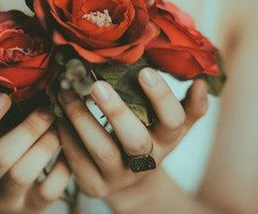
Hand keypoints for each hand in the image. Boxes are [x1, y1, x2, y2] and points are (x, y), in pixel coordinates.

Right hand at [0, 93, 70, 212]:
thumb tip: (28, 80)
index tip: (4, 95)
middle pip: (0, 156)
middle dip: (28, 129)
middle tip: (47, 109)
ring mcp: (4, 198)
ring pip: (24, 174)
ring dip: (46, 145)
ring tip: (60, 126)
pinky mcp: (30, 209)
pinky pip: (48, 190)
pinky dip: (62, 168)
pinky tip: (69, 148)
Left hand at [57, 67, 207, 200]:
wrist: (132, 183)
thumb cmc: (151, 140)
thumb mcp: (172, 125)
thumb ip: (189, 106)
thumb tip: (202, 82)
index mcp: (167, 140)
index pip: (173, 121)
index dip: (161, 98)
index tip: (145, 72)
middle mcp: (146, 161)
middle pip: (135, 140)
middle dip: (116, 112)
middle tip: (97, 84)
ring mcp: (119, 176)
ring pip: (102, 151)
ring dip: (81, 119)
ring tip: (66, 91)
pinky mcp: (94, 184)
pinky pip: (77, 160)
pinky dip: (66, 134)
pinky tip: (56, 112)